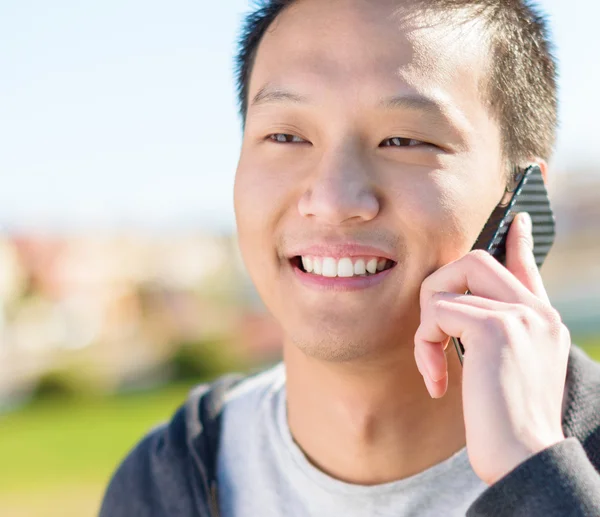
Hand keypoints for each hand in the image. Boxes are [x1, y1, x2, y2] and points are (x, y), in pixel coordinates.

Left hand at [414, 212, 570, 484]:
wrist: (522, 457)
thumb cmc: (506, 424)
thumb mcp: (507, 370)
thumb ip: (491, 332)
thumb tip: (459, 311)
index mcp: (541, 319)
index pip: (526, 266)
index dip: (518, 242)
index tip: (516, 220)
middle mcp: (535, 311)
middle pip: (473, 259)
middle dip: (437, 290)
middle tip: (434, 335)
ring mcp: (519, 315)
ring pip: (446, 283)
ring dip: (427, 326)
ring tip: (435, 367)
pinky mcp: (495, 328)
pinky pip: (437, 312)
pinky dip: (425, 344)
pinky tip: (437, 382)